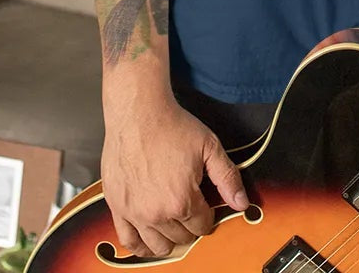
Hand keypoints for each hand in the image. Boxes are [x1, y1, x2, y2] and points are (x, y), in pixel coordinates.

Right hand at [101, 92, 248, 256]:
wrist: (139, 113)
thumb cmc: (172, 126)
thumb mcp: (209, 147)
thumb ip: (227, 177)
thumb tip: (241, 203)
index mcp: (182, 200)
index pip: (202, 226)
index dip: (208, 215)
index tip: (205, 206)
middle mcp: (157, 213)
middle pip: (181, 237)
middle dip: (190, 225)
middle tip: (190, 208)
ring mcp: (134, 213)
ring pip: (157, 245)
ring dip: (169, 238)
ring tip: (173, 223)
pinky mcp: (117, 206)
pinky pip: (128, 241)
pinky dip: (140, 245)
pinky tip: (147, 239)